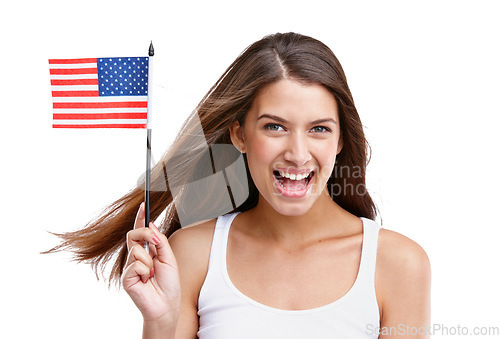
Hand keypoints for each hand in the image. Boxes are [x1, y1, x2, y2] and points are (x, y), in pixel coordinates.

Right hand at [122, 202, 180, 324]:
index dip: (140, 217)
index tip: (143, 203)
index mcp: (147, 250)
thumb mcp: (169, 257)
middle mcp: (136, 256)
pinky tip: (146, 281)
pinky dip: (145, 271)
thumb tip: (151, 224)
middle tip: (155, 242)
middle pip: (133, 234)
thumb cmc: (169, 283)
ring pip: (136, 249)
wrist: (166, 304)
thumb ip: (160, 241)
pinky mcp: (126, 277)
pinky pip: (136, 264)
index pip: (140, 231)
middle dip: (144, 233)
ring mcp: (130, 266)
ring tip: (153, 274)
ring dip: (150, 261)